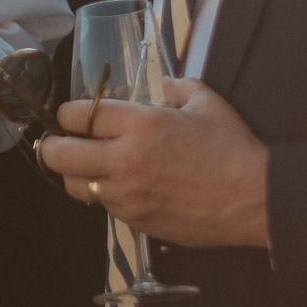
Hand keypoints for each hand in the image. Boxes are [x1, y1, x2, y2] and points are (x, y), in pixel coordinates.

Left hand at [38, 77, 272, 248]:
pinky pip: (103, 206)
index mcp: (140, 123)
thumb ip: (177, 87)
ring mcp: (127, 195)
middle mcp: (125, 159)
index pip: (77, 115)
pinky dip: (104, 195)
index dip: (67, 114)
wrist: (254, 200)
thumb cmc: (232, 147)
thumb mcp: (206, 102)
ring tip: (88, 167)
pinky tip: (121, 186)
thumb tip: (162, 84)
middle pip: (59, 154)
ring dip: (75, 174)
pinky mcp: (135, 221)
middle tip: (60, 143)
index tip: (72, 116)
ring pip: (74, 186)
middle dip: (52, 147)